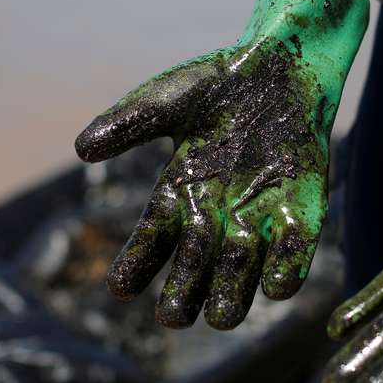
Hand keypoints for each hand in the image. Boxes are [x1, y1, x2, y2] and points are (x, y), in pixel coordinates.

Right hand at [75, 0, 367, 329]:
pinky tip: (276, 285)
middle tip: (174, 317)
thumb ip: (128, 122)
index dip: (136, 263)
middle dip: (184, 294)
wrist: (284, 66)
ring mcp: (260, 216)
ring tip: (221, 316)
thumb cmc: (221, 83)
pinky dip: (286, 269)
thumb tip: (81, 149)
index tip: (119, 287)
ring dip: (232, 292)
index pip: (152, 238)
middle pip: (195, 266)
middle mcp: (216, 214)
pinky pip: (294, 251)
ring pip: (242, 270)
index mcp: (181, 192)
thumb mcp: (168, 99)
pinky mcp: (301, 211)